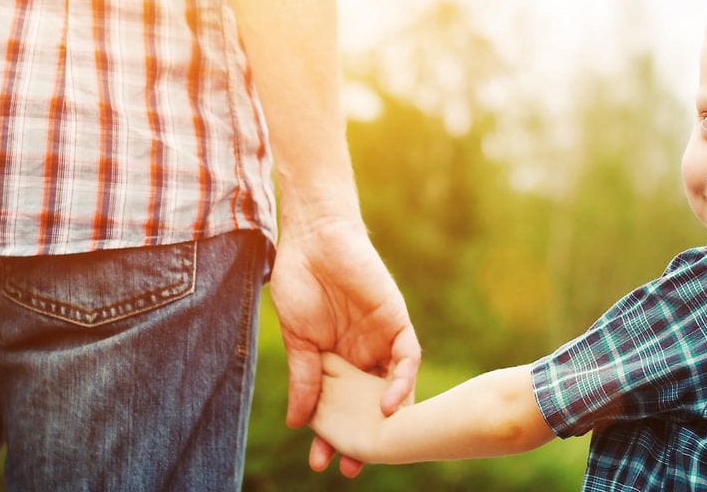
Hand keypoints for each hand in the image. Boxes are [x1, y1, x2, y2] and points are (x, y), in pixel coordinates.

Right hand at [269, 216, 419, 473]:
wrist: (314, 239)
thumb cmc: (300, 283)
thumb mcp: (299, 340)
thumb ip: (305, 379)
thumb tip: (298, 422)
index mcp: (338, 362)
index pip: (342, 407)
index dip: (334, 435)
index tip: (322, 461)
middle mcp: (364, 356)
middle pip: (371, 405)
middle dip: (365, 436)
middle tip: (353, 467)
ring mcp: (381, 340)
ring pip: (394, 387)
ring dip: (389, 418)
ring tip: (376, 446)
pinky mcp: (396, 322)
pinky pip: (408, 357)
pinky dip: (402, 381)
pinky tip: (391, 404)